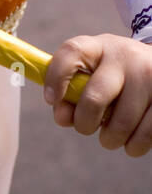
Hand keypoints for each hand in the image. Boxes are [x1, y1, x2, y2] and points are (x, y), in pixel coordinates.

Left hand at [44, 33, 151, 156]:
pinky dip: (134, 146)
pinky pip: (145, 135)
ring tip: (112, 136)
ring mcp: (149, 74)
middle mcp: (125, 55)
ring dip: (111, 139)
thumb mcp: (92, 77)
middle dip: (84, 123)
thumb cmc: (114, 80)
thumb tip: (63, 118)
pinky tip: (132, 140)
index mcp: (99, 47)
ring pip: (121, 124)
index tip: (51, 100)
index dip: (56, 77)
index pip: (72, 53)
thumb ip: (70, 97)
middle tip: (87, 128)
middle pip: (94, 98)